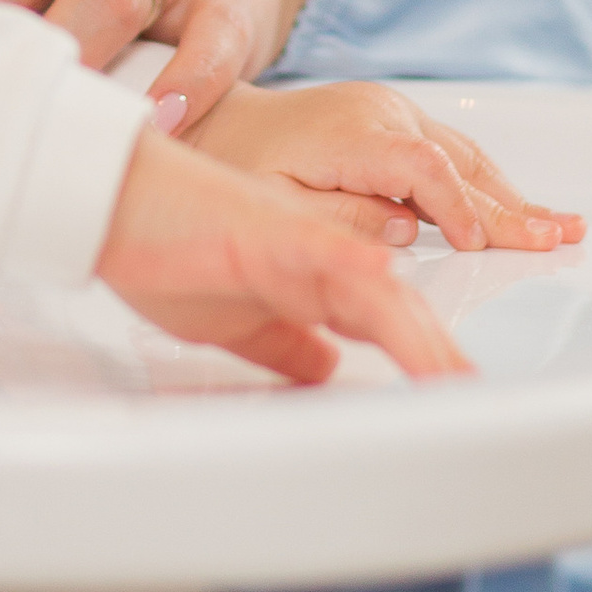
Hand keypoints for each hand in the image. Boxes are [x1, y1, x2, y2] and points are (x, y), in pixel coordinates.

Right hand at [95, 127, 469, 386]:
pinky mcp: (267, 227)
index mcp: (312, 281)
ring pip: (371, 285)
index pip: (383, 322)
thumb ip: (283, 340)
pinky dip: (352, 263)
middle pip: (392, 309)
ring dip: (412, 331)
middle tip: (475, 398)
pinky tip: (384, 276)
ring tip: (448, 373)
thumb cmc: (161, 247)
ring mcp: (298, 239)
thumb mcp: (231, 319)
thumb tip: (324, 366)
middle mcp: (318, 257)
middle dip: (436, 356)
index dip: (424, 356)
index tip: (456, 393)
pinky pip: (318, 246)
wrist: (117, 193)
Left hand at [189, 81, 584, 254]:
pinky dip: (493, 184)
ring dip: (515, 195)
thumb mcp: (273, 202)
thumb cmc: (241, 168)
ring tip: (565, 227)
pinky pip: (455, 153)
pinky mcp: (400, 120)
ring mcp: (395, 112)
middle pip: (459, 162)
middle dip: (510, 206)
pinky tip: (527, 208)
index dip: (456, 207)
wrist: (220, 121)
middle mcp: (382, 114)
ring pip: (467, 156)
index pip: (421, 168)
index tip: (479, 244)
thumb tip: (404, 228)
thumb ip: (340, 216)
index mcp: (351, 132)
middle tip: (557, 238)